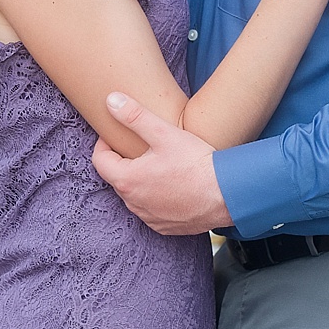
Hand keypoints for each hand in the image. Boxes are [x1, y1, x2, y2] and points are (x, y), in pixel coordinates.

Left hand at [91, 92, 229, 234]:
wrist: (229, 194)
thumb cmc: (196, 164)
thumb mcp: (163, 133)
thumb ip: (134, 116)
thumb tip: (111, 100)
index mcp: (126, 180)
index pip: (100, 160)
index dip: (104, 144)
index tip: (114, 135)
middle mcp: (133, 203)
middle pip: (117, 177)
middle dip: (123, 161)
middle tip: (138, 147)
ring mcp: (149, 218)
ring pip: (134, 195)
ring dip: (139, 181)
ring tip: (156, 164)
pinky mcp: (165, 227)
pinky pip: (151, 210)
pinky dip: (154, 197)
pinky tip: (170, 185)